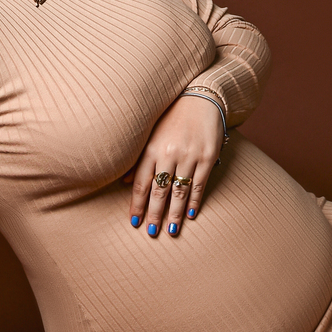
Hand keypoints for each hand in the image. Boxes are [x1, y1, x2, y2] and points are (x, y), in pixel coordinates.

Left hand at [123, 94, 224, 236]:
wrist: (200, 98)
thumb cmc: (172, 117)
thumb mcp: (151, 134)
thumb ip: (139, 158)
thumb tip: (123, 182)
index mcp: (152, 148)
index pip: (141, 183)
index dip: (137, 204)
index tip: (134, 222)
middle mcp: (169, 154)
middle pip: (159, 191)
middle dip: (154, 214)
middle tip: (151, 233)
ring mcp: (189, 156)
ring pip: (179, 192)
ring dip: (174, 214)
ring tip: (170, 230)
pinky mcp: (207, 157)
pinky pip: (199, 184)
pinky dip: (194, 201)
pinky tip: (189, 215)